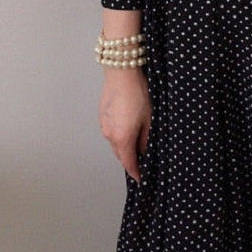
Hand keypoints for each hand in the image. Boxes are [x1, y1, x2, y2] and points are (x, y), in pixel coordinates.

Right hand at [98, 67, 150, 182]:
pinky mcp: (101, 115)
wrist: (121, 72)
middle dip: (130, 159)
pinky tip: (127, 124)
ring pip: (114, 142)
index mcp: (123, 138)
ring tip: (136, 138)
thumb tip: (145, 151)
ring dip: (124, 145)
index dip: (136, 173)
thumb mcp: (149, 118)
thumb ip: (147, 139)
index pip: (129, 164)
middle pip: (120, 154)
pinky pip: (110, 131)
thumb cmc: (137, 93)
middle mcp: (110, 134)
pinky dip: (118, 133)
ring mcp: (103, 124)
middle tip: (142, 159)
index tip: (141, 178)